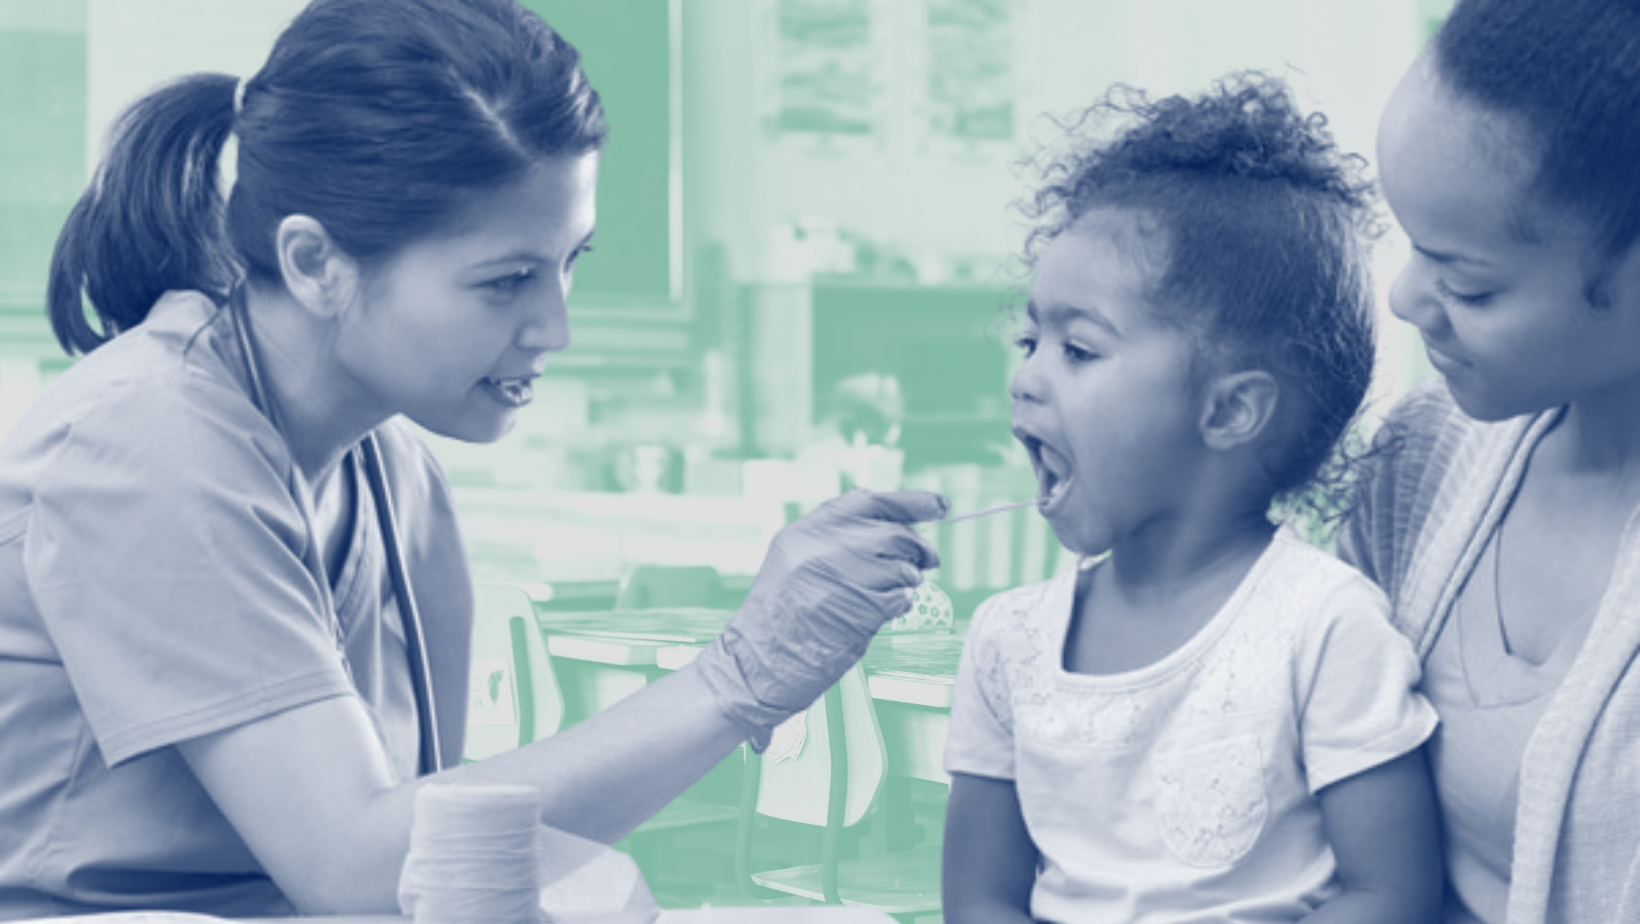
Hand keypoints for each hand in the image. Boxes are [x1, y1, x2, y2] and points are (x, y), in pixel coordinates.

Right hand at [694, 488, 945, 748]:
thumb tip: (896, 522)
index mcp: (805, 531)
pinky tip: (883, 612)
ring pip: (902, 568)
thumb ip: (837, 537)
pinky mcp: (856, 612)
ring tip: (891, 591)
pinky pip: (899, 599)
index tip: (939, 506)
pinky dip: (901, 604)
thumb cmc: (780, 615)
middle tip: (927, 562)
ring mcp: (839, 581)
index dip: (910, 501)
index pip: (869, 501)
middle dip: (918, 548)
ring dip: (908, 580)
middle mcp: (821, 549)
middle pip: (893, 534)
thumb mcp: (795, 559)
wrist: (755, 663)